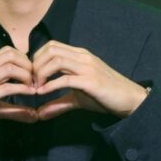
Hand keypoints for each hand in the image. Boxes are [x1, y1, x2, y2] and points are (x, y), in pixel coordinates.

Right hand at [0, 46, 38, 142]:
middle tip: (36, 79)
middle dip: (28, 65)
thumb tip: (35, 115)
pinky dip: (22, 89)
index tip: (32, 74)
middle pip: (11, 55)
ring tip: (33, 87)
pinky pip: (6, 87)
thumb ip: (14, 108)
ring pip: (10, 67)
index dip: (24, 59)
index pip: (7, 51)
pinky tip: (30, 94)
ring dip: (27, 76)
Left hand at [31, 40, 147, 120]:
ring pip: (56, 60)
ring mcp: (88, 67)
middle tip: (31, 83)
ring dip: (41, 74)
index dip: (37, 59)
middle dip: (35, 65)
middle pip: (50, 50)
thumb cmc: (104, 96)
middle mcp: (83, 57)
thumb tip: (39, 114)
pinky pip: (66, 79)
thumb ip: (58, 102)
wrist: (129, 99)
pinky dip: (50, 86)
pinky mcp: (91, 81)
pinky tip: (43, 93)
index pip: (51, 46)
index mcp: (80, 55)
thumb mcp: (78, 97)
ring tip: (36, 88)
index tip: (32, 76)